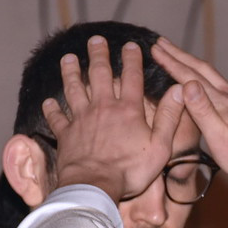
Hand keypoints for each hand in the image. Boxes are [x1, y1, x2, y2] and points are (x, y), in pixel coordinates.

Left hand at [42, 37, 183, 201]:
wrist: (94, 186)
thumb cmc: (130, 171)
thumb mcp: (160, 147)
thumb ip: (169, 118)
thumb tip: (180, 90)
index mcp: (129, 110)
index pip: (132, 77)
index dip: (133, 59)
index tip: (132, 45)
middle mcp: (103, 108)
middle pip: (99, 74)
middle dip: (98, 55)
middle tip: (96, 40)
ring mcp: (82, 120)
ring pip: (74, 89)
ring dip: (70, 72)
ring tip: (68, 58)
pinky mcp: (66, 135)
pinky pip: (57, 118)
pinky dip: (52, 109)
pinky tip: (48, 102)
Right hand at [151, 37, 227, 206]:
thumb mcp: (220, 138)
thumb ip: (203, 111)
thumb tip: (187, 83)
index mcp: (220, 102)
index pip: (190, 76)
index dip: (171, 62)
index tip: (155, 48)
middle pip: (201, 69)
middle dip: (179, 55)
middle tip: (161, 43)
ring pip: (211, 76)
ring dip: (192, 64)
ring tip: (178, 57)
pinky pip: (219, 85)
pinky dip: (205, 77)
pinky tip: (205, 83)